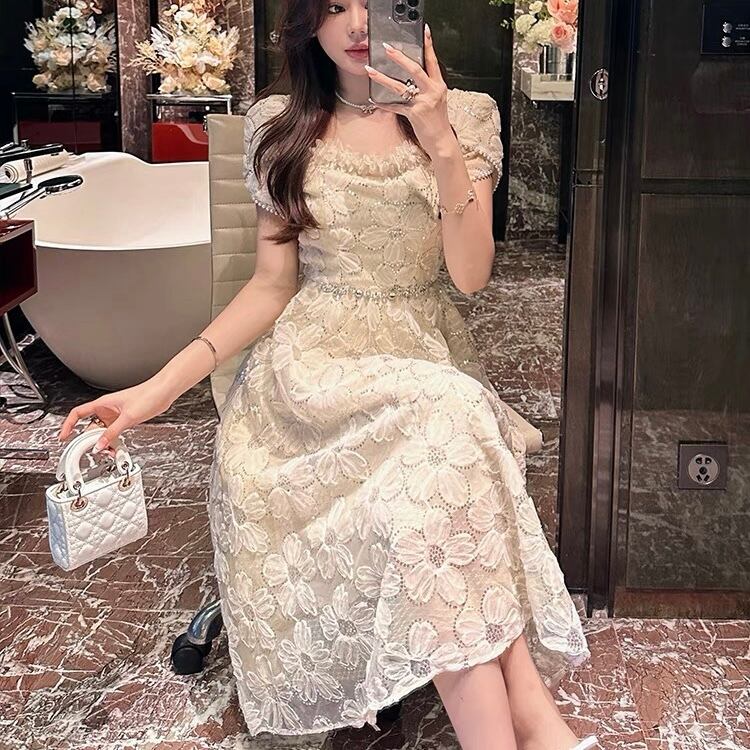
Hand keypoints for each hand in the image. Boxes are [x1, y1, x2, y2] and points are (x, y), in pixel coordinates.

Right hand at [58, 378, 173, 451]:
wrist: (164, 392)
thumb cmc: (148, 395)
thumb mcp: (128, 417)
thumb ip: (112, 433)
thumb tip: (99, 445)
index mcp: (102, 404)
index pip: (77, 414)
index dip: (68, 425)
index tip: (63, 437)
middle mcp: (107, 410)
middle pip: (90, 427)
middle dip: (89, 440)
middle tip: (91, 450)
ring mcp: (116, 416)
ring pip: (102, 432)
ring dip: (102, 442)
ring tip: (106, 451)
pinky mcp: (125, 420)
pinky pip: (113, 433)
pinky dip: (112, 441)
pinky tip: (115, 447)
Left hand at [364, 23, 453, 158]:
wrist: (442, 142)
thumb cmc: (438, 122)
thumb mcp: (437, 100)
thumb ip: (427, 88)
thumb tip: (412, 78)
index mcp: (439, 85)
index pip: (433, 61)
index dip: (428, 45)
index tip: (424, 30)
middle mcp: (432, 91)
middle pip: (415, 69)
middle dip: (399, 57)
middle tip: (386, 47)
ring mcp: (423, 103)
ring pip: (400, 87)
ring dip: (383, 78)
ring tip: (370, 70)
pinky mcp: (414, 114)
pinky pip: (395, 107)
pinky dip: (384, 104)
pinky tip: (374, 100)